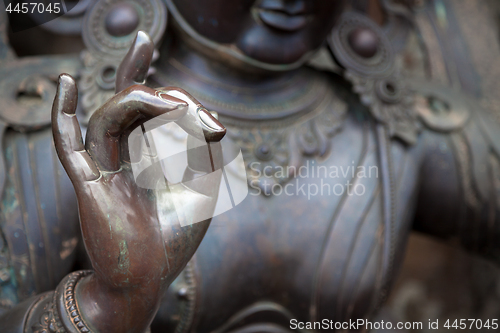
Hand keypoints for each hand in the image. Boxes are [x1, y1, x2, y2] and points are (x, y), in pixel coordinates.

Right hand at [51, 32, 224, 331]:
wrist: (150, 278)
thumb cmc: (175, 234)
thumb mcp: (204, 187)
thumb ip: (208, 151)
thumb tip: (211, 114)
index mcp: (149, 152)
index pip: (153, 108)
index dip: (181, 99)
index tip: (216, 123)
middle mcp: (124, 153)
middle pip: (128, 101)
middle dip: (155, 86)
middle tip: (187, 101)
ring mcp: (104, 166)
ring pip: (109, 117)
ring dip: (138, 100)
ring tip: (171, 103)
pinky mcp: (88, 184)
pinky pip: (67, 145)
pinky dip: (62, 114)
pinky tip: (64, 83)